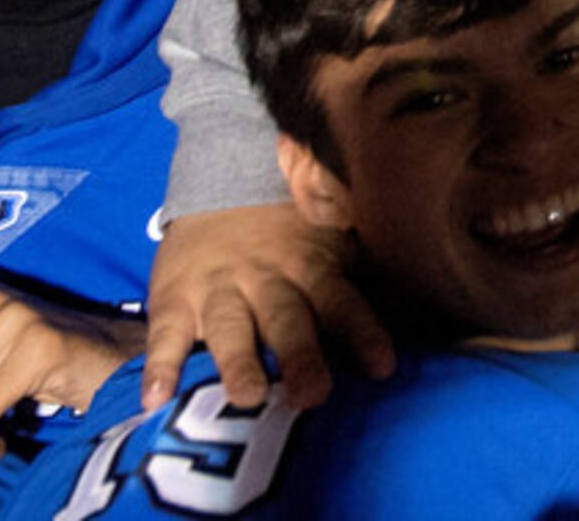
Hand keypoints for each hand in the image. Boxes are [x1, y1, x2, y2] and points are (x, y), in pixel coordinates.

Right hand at [141, 203, 393, 411]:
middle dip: (301, 355)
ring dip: (239, 362)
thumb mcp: (331, 236)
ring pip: (230, 328)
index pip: (342, 301)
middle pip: (288, 319)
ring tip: (247, 396)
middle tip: (313, 395)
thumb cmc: (292, 230)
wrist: (222, 180)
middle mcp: (267, 280)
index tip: (382, 368)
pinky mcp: (175, 299)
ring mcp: (219, 290)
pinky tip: (155, 398)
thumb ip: (362, 266)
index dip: (363, 333)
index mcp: (311, 267)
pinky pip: (165, 336)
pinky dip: (159, 367)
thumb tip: (423, 287)